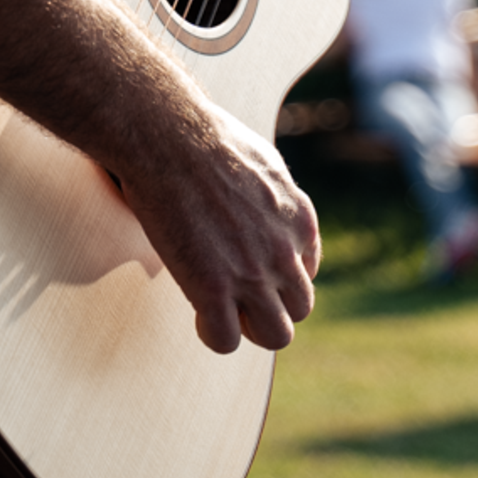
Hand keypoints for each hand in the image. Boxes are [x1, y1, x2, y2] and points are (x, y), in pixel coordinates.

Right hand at [108, 101, 320, 356]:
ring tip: (219, 308)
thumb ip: (277, 195)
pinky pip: (226, 341)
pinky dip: (213, 334)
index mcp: (300, 220)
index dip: (277, 276)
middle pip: (299, 309)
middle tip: (235, 292)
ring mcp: (251, 274)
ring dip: (248, 327)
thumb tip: (270, 205)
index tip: (250, 268)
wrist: (169, 137)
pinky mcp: (212, 288)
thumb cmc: (207, 138)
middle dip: (269, 306)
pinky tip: (197, 312)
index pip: (307, 272)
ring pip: (275, 335)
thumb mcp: (265, 162)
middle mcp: (285, 252)